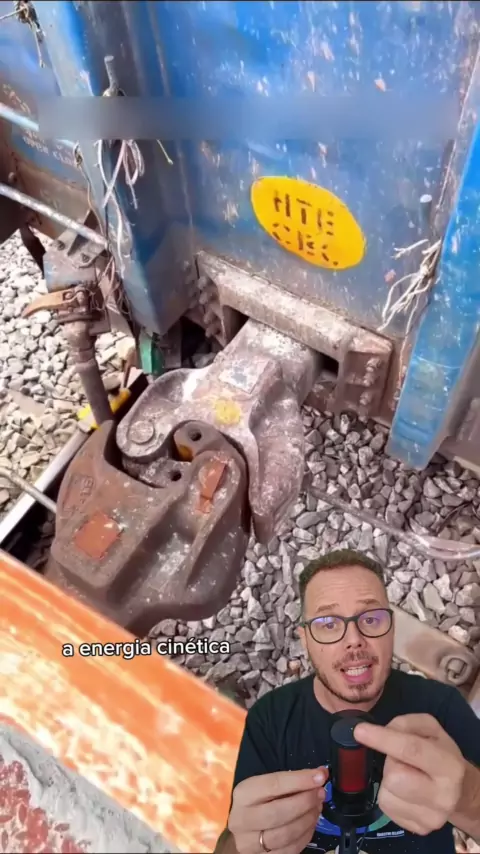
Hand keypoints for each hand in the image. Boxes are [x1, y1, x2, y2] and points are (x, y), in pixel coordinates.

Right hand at [228, 766, 327, 853]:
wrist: (242, 830)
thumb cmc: (258, 802)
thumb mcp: (265, 787)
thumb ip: (289, 782)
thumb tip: (320, 775)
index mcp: (243, 794)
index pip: (273, 785)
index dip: (300, 780)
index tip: (320, 776)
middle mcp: (242, 819)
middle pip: (278, 813)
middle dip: (305, 802)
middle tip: (320, 794)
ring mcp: (250, 843)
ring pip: (285, 835)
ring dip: (307, 820)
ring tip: (317, 808)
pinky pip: (289, 850)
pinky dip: (305, 836)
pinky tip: (311, 824)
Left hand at [354, 713, 466, 835]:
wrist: (458, 790)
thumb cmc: (440, 753)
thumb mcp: (429, 728)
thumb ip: (405, 724)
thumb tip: (382, 732)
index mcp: (449, 766)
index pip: (411, 750)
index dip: (384, 739)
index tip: (360, 731)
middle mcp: (443, 796)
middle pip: (395, 776)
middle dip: (391, 763)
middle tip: (402, 759)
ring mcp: (432, 818)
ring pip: (386, 794)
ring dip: (389, 780)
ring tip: (405, 775)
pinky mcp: (419, 829)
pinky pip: (386, 807)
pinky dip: (389, 794)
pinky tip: (404, 790)